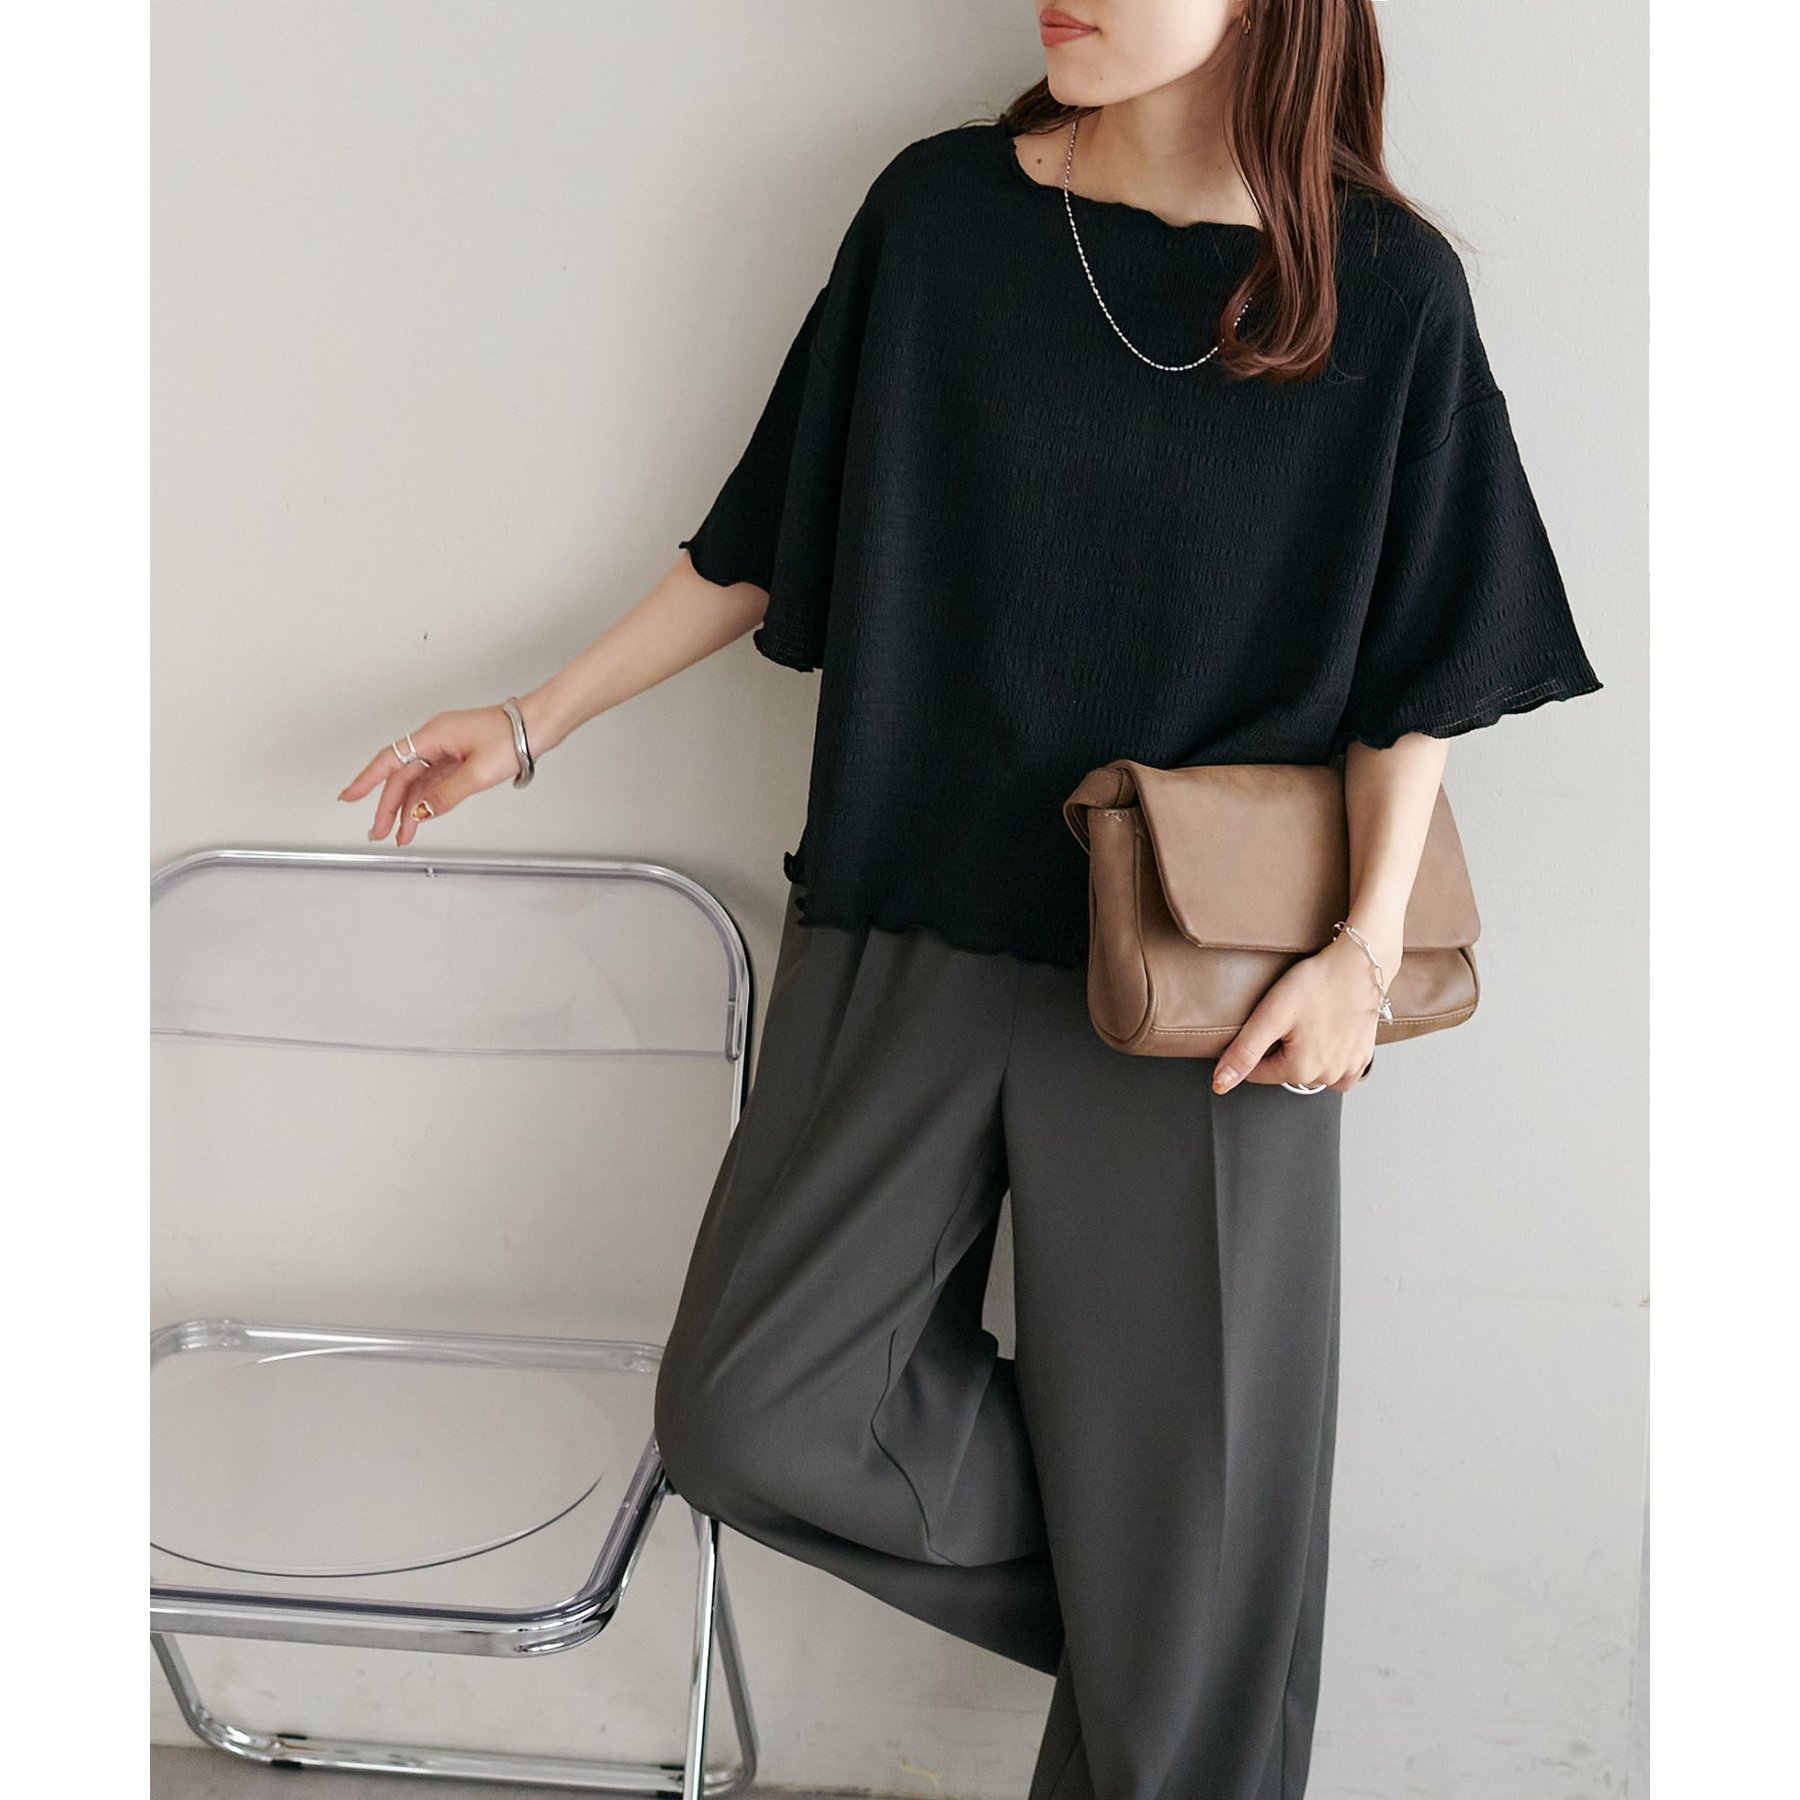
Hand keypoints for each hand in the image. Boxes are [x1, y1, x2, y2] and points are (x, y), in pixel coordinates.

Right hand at [337, 705, 523, 846]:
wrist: (538, 725)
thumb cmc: (512, 738)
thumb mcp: (477, 773)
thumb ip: (445, 796)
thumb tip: (419, 813)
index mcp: (433, 736)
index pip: (389, 760)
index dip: (366, 780)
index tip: (348, 796)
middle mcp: (436, 740)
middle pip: (402, 776)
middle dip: (387, 806)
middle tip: (378, 832)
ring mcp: (447, 750)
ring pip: (417, 782)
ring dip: (407, 808)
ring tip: (399, 835)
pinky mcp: (459, 758)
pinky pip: (434, 782)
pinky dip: (425, 801)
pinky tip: (419, 817)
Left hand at [1210, 933, 1395, 1094]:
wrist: (1360, 965)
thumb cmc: (1317, 984)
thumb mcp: (1271, 1015)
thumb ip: (1244, 1052)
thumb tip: (1221, 1083)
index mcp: (1299, 1069)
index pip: (1257, 1073)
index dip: (1255, 1046)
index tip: (1266, 1023)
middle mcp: (1326, 1076)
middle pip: (1284, 1071)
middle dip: (1280, 1049)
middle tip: (1288, 1018)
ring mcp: (1347, 1069)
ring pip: (1311, 1072)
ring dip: (1305, 1054)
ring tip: (1307, 1023)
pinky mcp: (1362, 1058)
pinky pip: (1339, 1072)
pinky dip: (1330, 1061)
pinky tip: (1327, 1037)